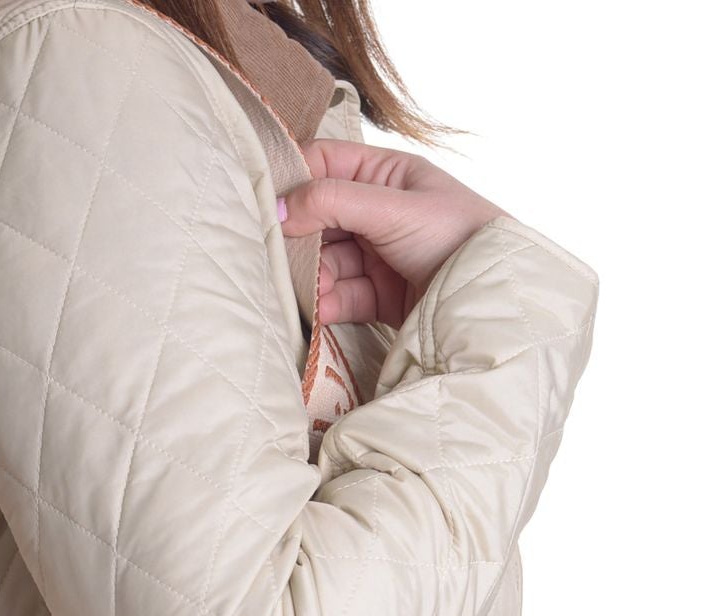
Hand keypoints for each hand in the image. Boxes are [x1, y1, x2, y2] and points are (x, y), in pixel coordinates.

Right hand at [279, 139, 507, 328]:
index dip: (293, 178)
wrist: (492, 294)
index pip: (324, 164)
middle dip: (298, 238)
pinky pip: (341, 296)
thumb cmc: (455, 234)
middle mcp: (377, 211)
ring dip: (311, 277)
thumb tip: (277, 206)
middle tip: (274, 255)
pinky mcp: (379, 295)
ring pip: (326, 262)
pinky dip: (326, 303)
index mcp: (384, 174)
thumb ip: (333, 202)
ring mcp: (376, 255)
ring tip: (301, 290)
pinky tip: (318, 309)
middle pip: (319, 219)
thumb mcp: (392, 208)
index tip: (265, 202)